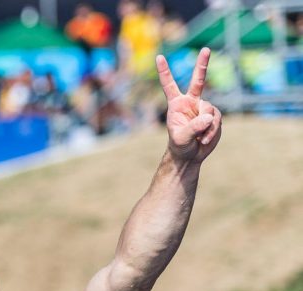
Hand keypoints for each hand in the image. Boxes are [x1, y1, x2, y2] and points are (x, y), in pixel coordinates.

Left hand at [157, 47, 221, 163]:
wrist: (190, 155)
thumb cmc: (180, 145)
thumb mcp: (182, 138)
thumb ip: (194, 127)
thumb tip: (208, 117)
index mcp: (176, 104)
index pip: (169, 85)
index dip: (164, 72)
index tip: (159, 57)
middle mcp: (190, 102)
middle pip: (198, 80)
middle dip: (202, 65)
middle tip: (205, 49)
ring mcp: (203, 108)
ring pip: (210, 109)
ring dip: (207, 126)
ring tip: (199, 138)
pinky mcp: (214, 116)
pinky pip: (217, 119)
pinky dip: (212, 130)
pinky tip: (205, 138)